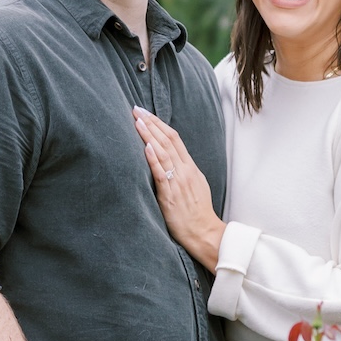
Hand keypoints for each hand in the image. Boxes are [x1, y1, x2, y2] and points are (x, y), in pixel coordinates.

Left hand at [133, 106, 224, 272]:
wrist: (204, 231)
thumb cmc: (197, 211)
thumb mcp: (194, 184)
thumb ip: (183, 170)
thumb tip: (171, 158)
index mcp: (190, 167)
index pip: (175, 138)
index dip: (159, 123)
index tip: (146, 113)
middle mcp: (184, 170)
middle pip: (167, 140)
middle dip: (151, 123)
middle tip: (136, 109)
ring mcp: (178, 181)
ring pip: (163, 153)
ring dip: (149, 135)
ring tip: (137, 121)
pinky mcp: (170, 195)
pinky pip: (161, 174)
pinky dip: (153, 159)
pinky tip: (146, 147)